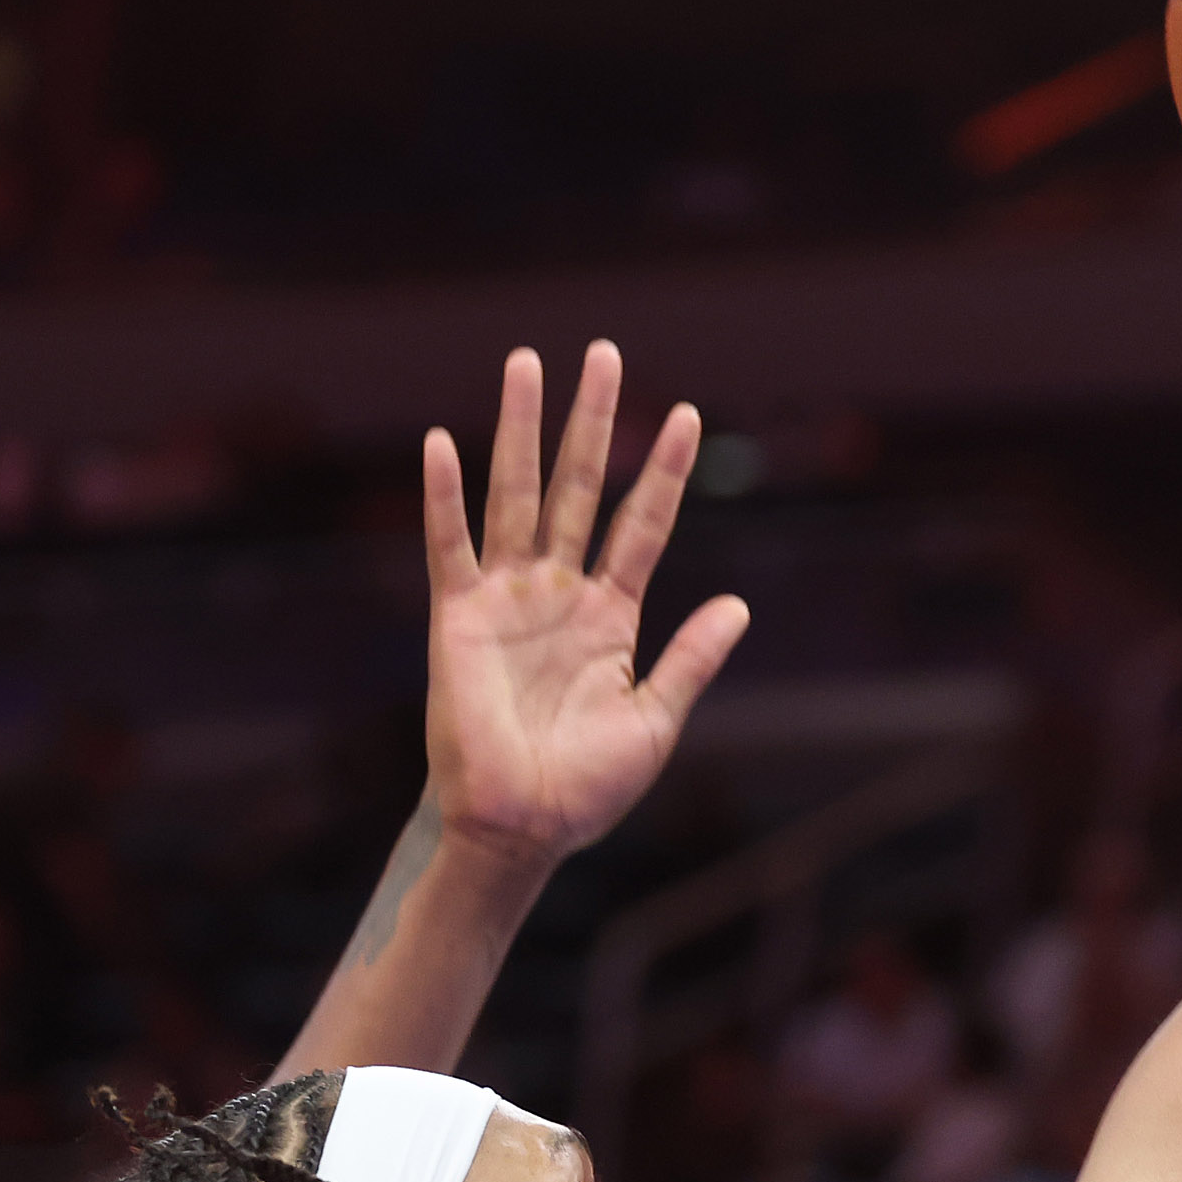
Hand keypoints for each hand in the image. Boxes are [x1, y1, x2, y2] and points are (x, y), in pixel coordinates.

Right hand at [419, 340, 749, 857]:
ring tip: (527, 363)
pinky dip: (445, 495)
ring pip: (517, 495)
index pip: (641, 525)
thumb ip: (691, 659)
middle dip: (591, 422)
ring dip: (522, 430)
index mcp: (610, 615)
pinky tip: (442, 440)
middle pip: (578, 488)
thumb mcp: (655, 720)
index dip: (663, 472)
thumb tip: (740, 605)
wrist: (523, 826)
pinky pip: (450, 545)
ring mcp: (507, 599)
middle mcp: (558, 593)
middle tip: (604, 354)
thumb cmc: (586, 788)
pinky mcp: (459, 618)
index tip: (687, 414)